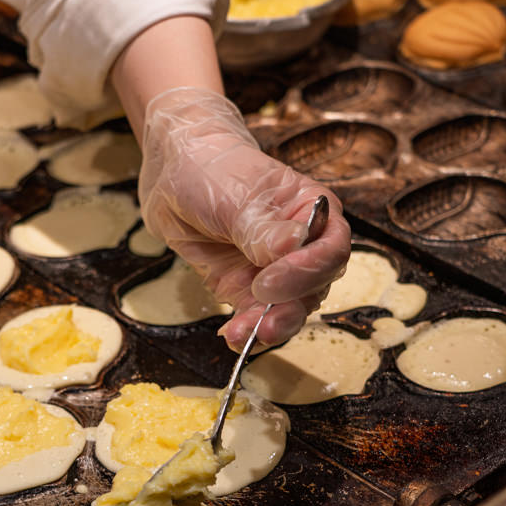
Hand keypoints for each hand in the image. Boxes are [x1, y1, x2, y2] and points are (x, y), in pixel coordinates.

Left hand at [138, 87, 349, 350]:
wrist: (174, 172)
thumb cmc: (215, 169)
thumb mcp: (238, 195)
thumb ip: (263, 227)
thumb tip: (292, 245)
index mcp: (313, 213)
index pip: (331, 250)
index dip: (306, 271)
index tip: (269, 281)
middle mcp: (301, 246)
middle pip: (314, 288)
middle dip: (289, 310)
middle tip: (262, 321)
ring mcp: (273, 271)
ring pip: (287, 310)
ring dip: (267, 326)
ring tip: (242, 334)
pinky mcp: (244, 288)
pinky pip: (255, 316)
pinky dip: (245, 330)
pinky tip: (232, 336)